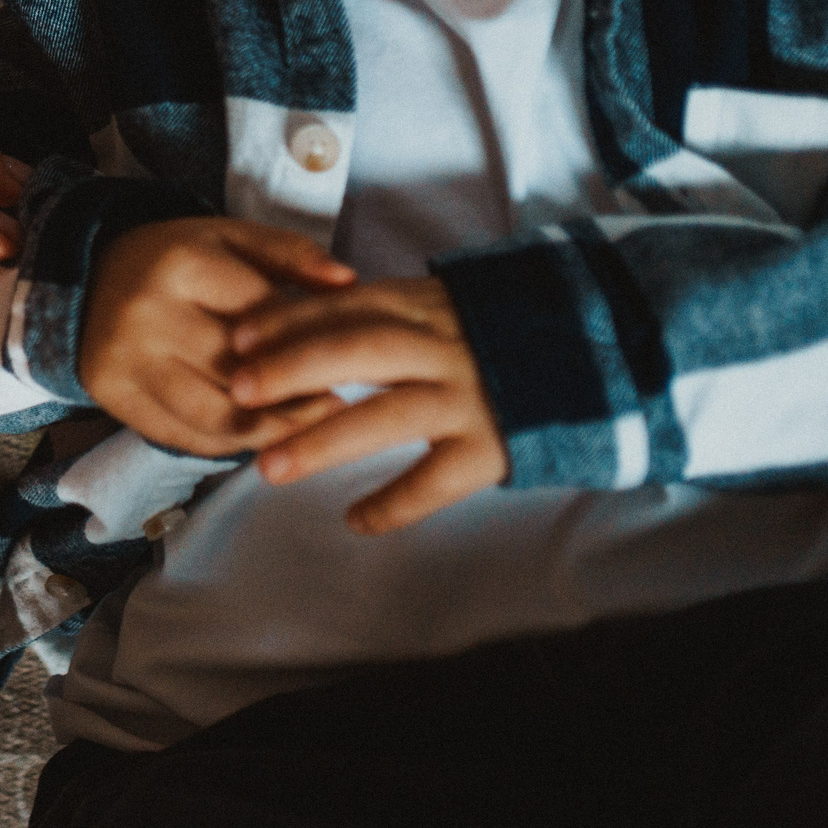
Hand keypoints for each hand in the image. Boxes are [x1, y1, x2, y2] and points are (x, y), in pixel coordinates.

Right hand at [79, 217, 355, 455]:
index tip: (350, 363)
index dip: (310, 342)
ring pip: (215, 417)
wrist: (91, 278)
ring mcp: (126, 361)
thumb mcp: (231, 237)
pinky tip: (259, 437)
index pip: (262, 315)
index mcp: (182, 265)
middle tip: (339, 408)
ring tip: (306, 432)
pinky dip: (228, 444)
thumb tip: (348, 281)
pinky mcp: (113, 397)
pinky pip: (183, 436)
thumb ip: (290, 254)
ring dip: (268, 432)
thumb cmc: (178, 259)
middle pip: (240, 372)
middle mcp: (147, 314)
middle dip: (297, 396)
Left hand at [225, 275, 509, 532]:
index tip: (235, 337)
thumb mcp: (438, 308)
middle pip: (360, 349)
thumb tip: (290, 321)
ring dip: (325, 441)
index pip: (345, 306)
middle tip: (238, 390)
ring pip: (389, 415)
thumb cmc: (490, 337)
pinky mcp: (494, 446)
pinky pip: (437, 480)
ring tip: (270, 468)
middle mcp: (444, 347)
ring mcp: (470, 398)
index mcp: (424, 307)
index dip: (288, 320)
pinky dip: (395, 502)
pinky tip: (354, 521)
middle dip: (294, 368)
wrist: (592, 358)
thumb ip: (380, 314)